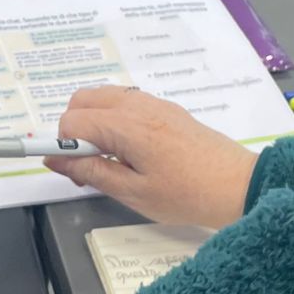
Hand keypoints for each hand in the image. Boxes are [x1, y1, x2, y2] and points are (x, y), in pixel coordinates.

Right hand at [45, 87, 256, 229]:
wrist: (238, 185)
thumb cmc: (185, 195)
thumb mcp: (132, 192)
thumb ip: (90, 172)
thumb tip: (56, 161)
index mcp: (125, 124)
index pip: (72, 120)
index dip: (63, 146)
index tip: (73, 171)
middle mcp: (136, 104)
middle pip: (82, 99)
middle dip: (75, 129)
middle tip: (89, 165)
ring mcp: (153, 103)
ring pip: (103, 98)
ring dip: (94, 123)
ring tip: (110, 160)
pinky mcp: (166, 109)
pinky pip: (125, 103)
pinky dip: (114, 120)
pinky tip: (131, 152)